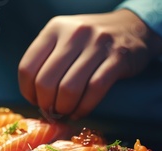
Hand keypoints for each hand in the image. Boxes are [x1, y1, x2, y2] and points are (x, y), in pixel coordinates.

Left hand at [18, 9, 161, 119]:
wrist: (133, 27)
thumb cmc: (91, 41)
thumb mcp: (65, 39)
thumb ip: (47, 60)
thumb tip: (34, 96)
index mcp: (55, 28)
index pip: (27, 67)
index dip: (27, 91)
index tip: (35, 101)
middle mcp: (74, 33)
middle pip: (46, 81)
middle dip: (46, 104)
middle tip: (51, 111)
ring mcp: (97, 44)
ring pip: (69, 89)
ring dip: (64, 108)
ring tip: (66, 112)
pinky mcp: (118, 58)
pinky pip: (94, 90)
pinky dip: (84, 108)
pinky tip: (79, 112)